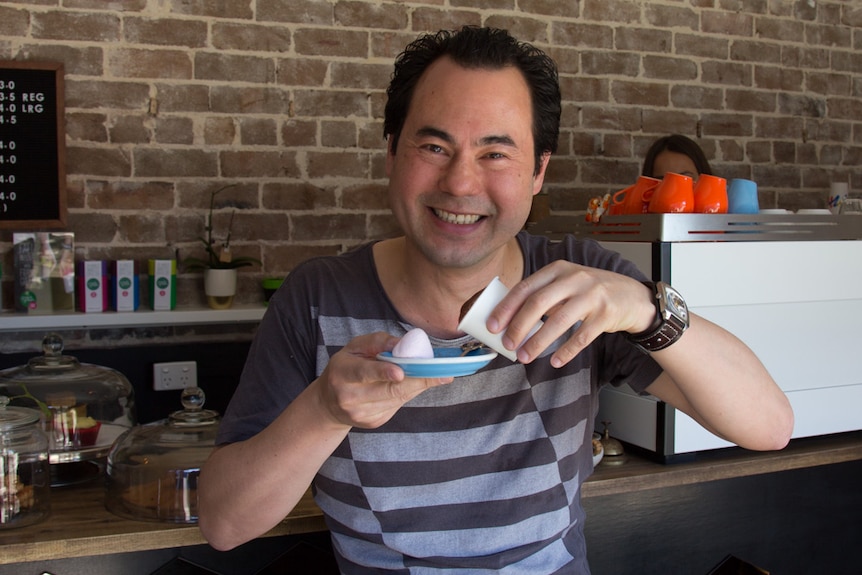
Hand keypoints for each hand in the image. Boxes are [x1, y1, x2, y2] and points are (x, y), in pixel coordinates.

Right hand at [313, 332, 452, 428]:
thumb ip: (378, 341)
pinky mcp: (373, 422)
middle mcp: (349, 396)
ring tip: (432, 374)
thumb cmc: (346, 367)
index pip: (364, 372)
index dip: (383, 372)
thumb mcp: (355, 348)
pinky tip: (408, 384)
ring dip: (417, 385)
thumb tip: (403, 344)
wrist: (328, 403)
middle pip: (389, 390)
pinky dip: (408, 393)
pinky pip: (397, 406)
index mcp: (342, 372)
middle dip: (418, 380)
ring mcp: (361, 413)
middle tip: (442, 373)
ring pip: (398, 399)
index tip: (401, 372)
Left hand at [486, 261, 654, 366]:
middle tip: (507, 345)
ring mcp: (592, 295)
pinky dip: (566, 351)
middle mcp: (574, 278)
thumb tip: (509, 320)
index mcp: (558, 269)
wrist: (633, 296)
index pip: (525, 287)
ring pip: (558, 321)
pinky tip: (554, 361)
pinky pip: (581, 336)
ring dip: (538, 342)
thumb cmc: (591, 292)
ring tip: (524, 357)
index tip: (492, 326)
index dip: (506, 308)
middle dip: (518, 326)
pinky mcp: (606, 314)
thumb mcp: (566, 283)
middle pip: (538, 303)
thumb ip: (543, 295)